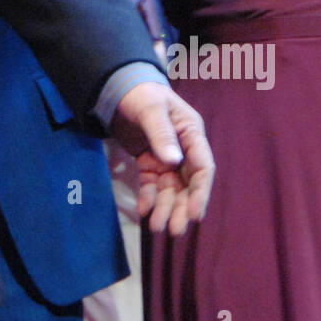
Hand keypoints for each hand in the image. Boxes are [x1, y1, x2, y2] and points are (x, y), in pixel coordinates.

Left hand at [110, 83, 213, 234]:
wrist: (118, 89)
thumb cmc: (141, 94)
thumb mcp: (151, 109)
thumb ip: (161, 133)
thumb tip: (173, 161)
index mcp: (192, 133)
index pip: (202, 168)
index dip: (200, 193)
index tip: (195, 214)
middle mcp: (183, 149)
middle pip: (187, 184)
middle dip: (182, 208)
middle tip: (174, 230)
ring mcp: (167, 158)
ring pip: (170, 189)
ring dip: (165, 208)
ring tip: (156, 227)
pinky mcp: (150, 163)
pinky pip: (152, 185)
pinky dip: (148, 198)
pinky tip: (143, 210)